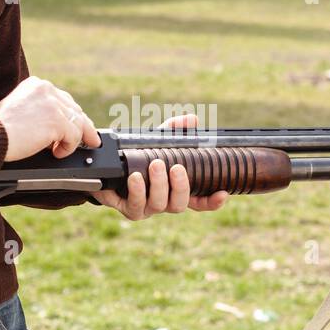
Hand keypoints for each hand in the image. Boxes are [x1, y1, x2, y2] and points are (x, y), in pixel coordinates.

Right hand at [0, 76, 99, 160]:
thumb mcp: (19, 110)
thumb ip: (39, 111)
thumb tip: (59, 126)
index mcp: (36, 85)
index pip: (63, 99)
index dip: (72, 114)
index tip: (79, 125)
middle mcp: (46, 89)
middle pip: (74, 109)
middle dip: (83, 127)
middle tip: (90, 140)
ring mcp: (52, 104)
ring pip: (77, 123)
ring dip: (72, 140)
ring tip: (62, 150)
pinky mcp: (57, 120)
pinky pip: (74, 136)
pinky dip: (68, 148)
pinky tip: (57, 152)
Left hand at [93, 113, 228, 219]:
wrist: (107, 165)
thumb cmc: (137, 155)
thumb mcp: (157, 140)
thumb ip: (174, 131)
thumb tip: (192, 120)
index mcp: (175, 189)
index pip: (199, 201)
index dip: (212, 201)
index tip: (222, 192)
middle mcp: (164, 202)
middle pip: (180, 204)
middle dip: (180, 187)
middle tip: (175, 167)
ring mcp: (147, 208)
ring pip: (160, 205)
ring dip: (159, 185)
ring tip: (155, 164)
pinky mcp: (129, 209)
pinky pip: (136, 205)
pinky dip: (138, 190)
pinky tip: (135, 177)